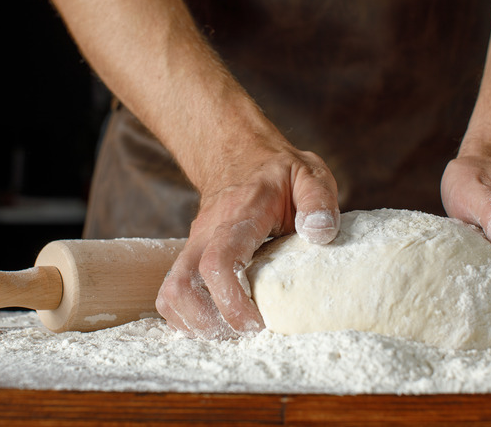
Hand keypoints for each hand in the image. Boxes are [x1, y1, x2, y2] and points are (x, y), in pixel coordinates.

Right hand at [155, 146, 339, 338]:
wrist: (239, 155)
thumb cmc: (278, 173)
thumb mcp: (310, 175)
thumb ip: (319, 201)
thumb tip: (319, 234)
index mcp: (239, 215)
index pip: (218, 262)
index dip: (231, 301)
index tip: (257, 323)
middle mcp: (207, 232)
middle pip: (181, 286)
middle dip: (208, 323)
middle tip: (245, 335)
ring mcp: (193, 245)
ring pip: (171, 294)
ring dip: (195, 324)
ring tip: (232, 333)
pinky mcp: (189, 257)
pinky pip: (172, 293)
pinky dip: (187, 318)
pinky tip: (218, 322)